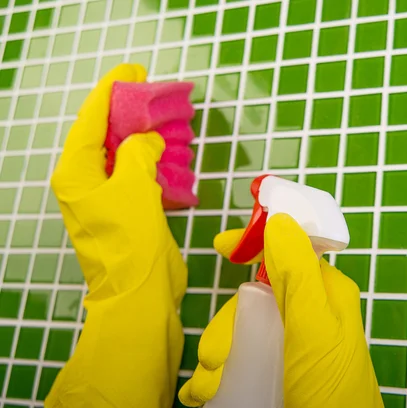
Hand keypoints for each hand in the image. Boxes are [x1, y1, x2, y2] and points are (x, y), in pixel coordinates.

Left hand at [46, 64, 186, 407]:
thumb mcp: (134, 186)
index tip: (132, 71)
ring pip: (122, 156)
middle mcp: (85, 183)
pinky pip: (136, 175)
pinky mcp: (126, 211)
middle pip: (104, 136)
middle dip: (127, 112)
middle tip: (151, 90)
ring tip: (164, 117)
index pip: (90, 120)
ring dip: (142, 136)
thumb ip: (139, 152)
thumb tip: (148, 141)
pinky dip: (152, 161)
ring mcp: (105, 198)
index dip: (111, 91)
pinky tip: (170, 152)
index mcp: (76, 173)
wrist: (141, 293)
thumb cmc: (131, 240)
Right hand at [179, 214, 382, 407]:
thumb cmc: (330, 391)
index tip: (222, 244)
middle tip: (217, 355)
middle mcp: (306, 316)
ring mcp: (288, 347)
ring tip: (211, 385)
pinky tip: (207, 391)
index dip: (256, 243)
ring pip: (239, 329)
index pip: (288, 252)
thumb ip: (298, 273)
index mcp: (324, 295)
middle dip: (227, 323)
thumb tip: (280, 221)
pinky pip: (237, 359)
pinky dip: (215, 374)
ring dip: (217, 353)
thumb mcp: (315, 328)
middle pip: (253, 297)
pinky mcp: (273, 373)